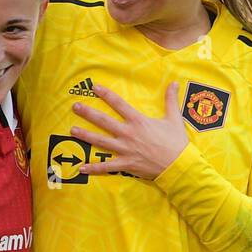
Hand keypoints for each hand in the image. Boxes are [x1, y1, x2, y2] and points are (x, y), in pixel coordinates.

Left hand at [70, 82, 187, 179]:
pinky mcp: (126, 164)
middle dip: (88, 113)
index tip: (94, 87)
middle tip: (75, 107)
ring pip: (101, 142)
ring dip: (86, 136)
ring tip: (72, 131)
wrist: (179, 165)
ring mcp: (125, 150)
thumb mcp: (174, 118)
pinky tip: (81, 167)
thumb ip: (170, 100)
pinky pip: (107, 167)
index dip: (106, 95)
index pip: (119, 104)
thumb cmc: (176, 142)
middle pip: (104, 121)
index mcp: (138, 121)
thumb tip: (173, 83)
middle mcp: (128, 134)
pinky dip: (94, 168)